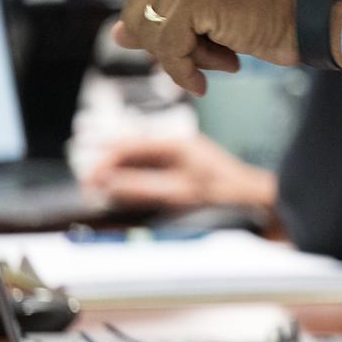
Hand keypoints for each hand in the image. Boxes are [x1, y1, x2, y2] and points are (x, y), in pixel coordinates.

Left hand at [26, 0, 319, 94]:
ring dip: (183, 59)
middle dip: (168, 46)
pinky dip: (187, 68)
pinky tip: (215, 74)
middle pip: (134, 16)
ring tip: (223, 56)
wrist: (318, 12)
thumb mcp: (211, 18)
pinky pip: (167, 46)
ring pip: (147, 34)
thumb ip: (164, 19)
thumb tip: (116, 35)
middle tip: (214, 53)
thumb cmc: (274, 13)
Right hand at [84, 134, 278, 211]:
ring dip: (120, 172)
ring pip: (140, 160)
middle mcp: (177, 144)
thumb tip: (109, 183)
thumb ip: (142, 187)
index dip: (106, 162)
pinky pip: (151, 168)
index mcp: (176, 144)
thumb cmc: (223, 194)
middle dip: (108, 166)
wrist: (254, 197)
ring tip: (99, 187)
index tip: (89, 177)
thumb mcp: (179, 193)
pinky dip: (135, 177)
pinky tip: (124, 188)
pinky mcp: (184, 167)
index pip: (131, 147)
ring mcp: (181, 154)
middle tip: (88, 184)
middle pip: (133, 151)